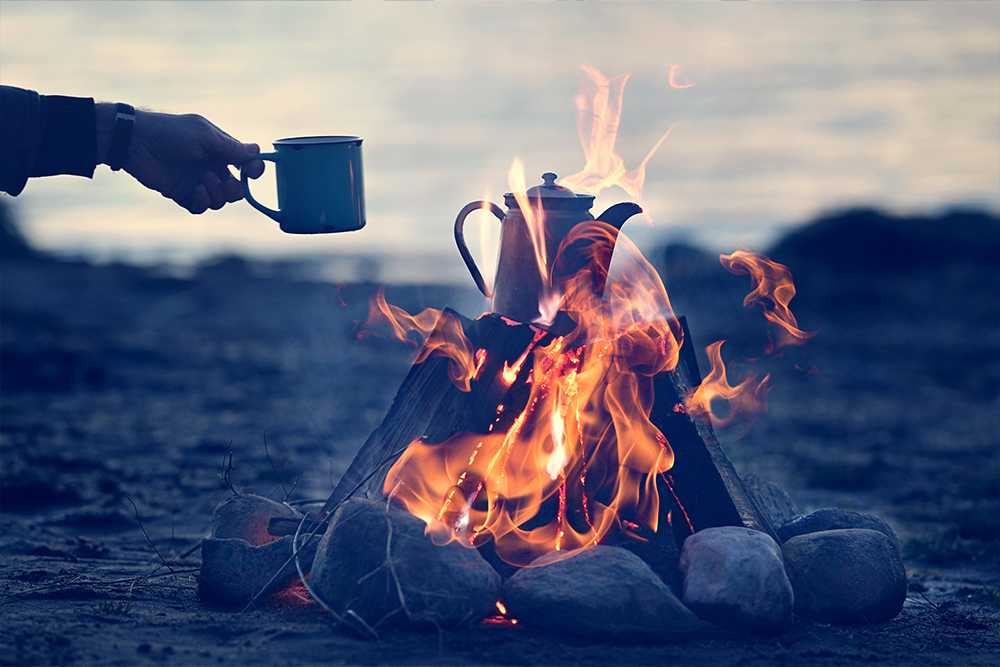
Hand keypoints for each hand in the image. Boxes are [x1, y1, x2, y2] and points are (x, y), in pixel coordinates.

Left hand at [97, 104, 265, 213]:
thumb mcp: (204, 136)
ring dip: (217, 195)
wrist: (135, 142)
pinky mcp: (182, 194)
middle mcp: (212, 166)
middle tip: (225, 183)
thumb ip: (230, 148)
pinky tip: (196, 191)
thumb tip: (257, 150)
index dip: (254, 170)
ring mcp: (197, 181)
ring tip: (202, 182)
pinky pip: (201, 207)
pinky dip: (203, 202)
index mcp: (220, 150)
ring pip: (221, 201)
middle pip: (237, 189)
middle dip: (236, 190)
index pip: (246, 164)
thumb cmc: (170, 132)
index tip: (252, 173)